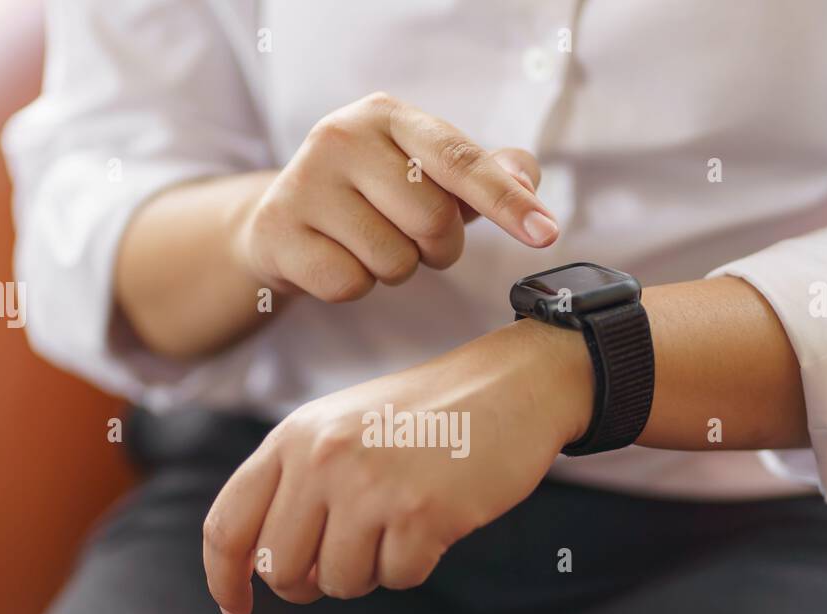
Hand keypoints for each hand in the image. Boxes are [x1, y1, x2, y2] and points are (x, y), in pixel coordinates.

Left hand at [202, 320, 592, 613]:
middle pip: (280, 570)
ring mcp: (371, 486)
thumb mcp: (337, 428)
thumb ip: (292, 484)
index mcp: (293, 438)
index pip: (227, 525)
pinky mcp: (422, 513)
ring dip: (369, 572)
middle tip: (347, 558)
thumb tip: (259, 568)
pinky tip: (432, 522)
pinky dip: (415, 564)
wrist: (508, 388)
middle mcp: (322, 459)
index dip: (223, 579)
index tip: (236, 609)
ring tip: (396, 524)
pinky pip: (398, 579)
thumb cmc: (422, 416)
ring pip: (339, 583)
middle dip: (309, 583)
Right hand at [232, 91, 558, 303]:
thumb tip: (528, 179)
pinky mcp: (280, 233)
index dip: (507, 200)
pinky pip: (352, 285)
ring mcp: (306, 183)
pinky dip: (356, 286)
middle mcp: (342, 136)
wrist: (281, 222)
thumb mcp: (425, 173)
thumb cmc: (370, 197)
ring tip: (367, 244)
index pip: (460, 159)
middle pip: (433, 219)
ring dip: (395, 269)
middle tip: (410, 237)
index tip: (546, 232)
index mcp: (387, 115)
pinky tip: (336, 258)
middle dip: (437, 247)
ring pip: (394, 260)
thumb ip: (484, 174)